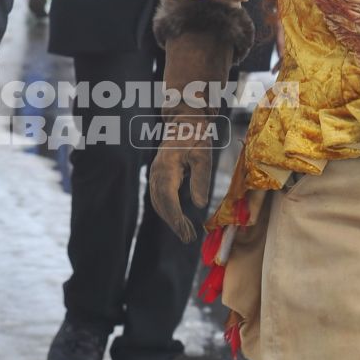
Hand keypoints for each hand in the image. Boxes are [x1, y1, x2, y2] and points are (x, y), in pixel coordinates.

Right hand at [148, 120, 213, 242]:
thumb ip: (201, 180)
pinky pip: (158, 197)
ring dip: (170, 219)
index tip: (184, 231)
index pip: (167, 197)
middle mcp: (157, 172)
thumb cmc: (196, 137)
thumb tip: (200, 205)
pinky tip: (178, 219)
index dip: (174, 217)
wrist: (185, 121)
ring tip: (186, 232)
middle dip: (173, 222)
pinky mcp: (158, 175)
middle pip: (160, 203)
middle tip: (188, 238)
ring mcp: (155, 173)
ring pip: (157, 201)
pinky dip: (167, 210)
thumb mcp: (203, 156)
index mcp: (167, 167)